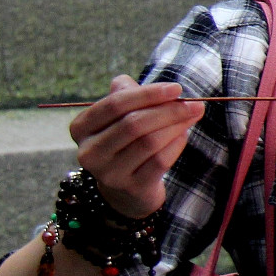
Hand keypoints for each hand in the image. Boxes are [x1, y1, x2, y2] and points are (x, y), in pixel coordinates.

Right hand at [68, 76, 204, 219]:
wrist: (126, 188)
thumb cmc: (125, 141)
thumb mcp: (120, 117)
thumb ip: (129, 96)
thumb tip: (154, 87)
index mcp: (81, 128)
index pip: (114, 105)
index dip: (147, 94)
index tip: (176, 88)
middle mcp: (89, 152)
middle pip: (133, 124)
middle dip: (168, 110)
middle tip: (194, 104)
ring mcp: (109, 173)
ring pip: (149, 142)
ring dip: (176, 125)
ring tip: (193, 115)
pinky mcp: (132, 187)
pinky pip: (161, 161)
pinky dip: (176, 144)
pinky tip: (184, 135)